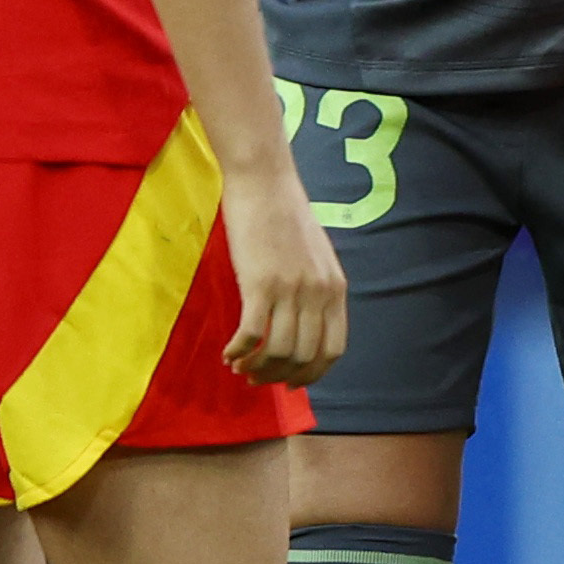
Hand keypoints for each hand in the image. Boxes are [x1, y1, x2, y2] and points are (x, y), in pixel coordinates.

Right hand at [217, 160, 349, 383]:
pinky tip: (228, 353)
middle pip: (303, 357)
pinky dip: (238, 351)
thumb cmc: (284, 215)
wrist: (264, 182)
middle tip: (257, 379)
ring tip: (240, 367)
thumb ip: (316, 289)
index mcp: (336, 288)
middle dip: (279, 377)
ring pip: (278, 352)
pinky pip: (252, 334)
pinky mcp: (260, 284)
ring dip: (256, 368)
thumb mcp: (316, 256)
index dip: (311, 374)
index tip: (290, 382)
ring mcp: (290, 289)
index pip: (333, 350)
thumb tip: (304, 325)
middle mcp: (318, 293)